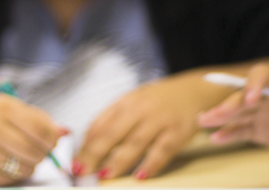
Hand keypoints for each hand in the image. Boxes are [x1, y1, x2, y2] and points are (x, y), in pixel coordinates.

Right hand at [0, 93, 66, 185]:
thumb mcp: (7, 107)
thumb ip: (37, 118)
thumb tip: (64, 133)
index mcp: (2, 108)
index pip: (41, 129)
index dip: (52, 138)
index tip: (53, 140)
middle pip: (36, 151)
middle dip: (43, 153)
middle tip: (37, 148)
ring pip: (27, 168)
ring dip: (30, 164)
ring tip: (17, 153)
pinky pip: (13, 178)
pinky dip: (15, 172)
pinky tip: (4, 160)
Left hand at [72, 71, 227, 180]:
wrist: (193, 91)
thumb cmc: (158, 101)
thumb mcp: (132, 103)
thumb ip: (111, 119)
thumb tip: (88, 143)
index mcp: (124, 102)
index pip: (99, 123)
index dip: (85, 144)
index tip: (75, 160)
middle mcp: (140, 109)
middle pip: (113, 133)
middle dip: (94, 153)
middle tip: (82, 170)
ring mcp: (159, 121)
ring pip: (135, 143)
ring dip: (118, 161)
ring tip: (105, 175)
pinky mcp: (177, 132)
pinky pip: (162, 151)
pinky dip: (151, 165)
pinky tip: (140, 176)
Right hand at [197, 62, 268, 154]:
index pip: (265, 74)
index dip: (255, 83)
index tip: (251, 99)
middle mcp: (267, 93)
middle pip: (244, 94)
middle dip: (231, 103)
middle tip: (219, 114)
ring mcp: (259, 110)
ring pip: (237, 111)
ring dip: (220, 115)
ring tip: (203, 120)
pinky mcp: (255, 127)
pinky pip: (240, 130)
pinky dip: (228, 134)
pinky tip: (216, 138)